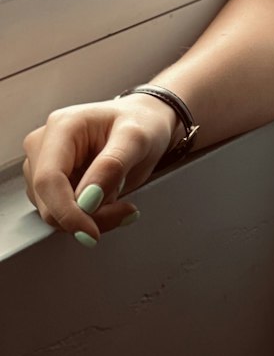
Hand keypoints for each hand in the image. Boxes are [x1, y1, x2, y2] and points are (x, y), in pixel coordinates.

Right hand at [22, 93, 179, 245]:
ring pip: (54, 213)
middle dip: (86, 217)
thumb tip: (86, 200)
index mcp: (62, 126)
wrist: (146, 122)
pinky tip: (109, 201)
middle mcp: (45, 144)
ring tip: (119, 199)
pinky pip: (62, 213)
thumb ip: (112, 166)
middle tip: (124, 211)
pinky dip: (88, 217)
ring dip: (89, 218)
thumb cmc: (142, 122)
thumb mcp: (137, 139)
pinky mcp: (51, 183)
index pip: (48, 179)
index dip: (67, 212)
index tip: (91, 233)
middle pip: (49, 201)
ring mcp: (44, 165)